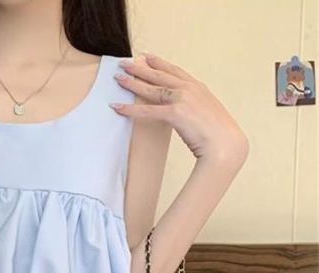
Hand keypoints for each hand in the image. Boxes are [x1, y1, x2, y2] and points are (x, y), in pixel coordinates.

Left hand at [111, 53, 248, 166]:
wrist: (226, 145)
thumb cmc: (218, 136)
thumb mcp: (207, 115)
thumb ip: (196, 108)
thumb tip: (187, 113)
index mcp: (199, 88)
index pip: (175, 71)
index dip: (159, 63)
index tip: (147, 57)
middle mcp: (190, 89)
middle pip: (160, 75)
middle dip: (140, 68)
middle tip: (124, 62)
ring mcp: (183, 99)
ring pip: (152, 88)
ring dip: (132, 82)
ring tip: (118, 78)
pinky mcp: (175, 113)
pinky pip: (147, 110)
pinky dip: (130, 109)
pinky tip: (117, 107)